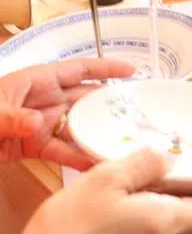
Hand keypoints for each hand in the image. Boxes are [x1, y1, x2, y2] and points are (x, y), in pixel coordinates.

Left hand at [0, 58, 135, 167]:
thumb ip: (12, 117)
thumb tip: (39, 122)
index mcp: (36, 81)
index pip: (78, 69)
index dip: (106, 69)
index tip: (132, 72)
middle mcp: (43, 100)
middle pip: (84, 99)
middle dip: (110, 105)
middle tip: (137, 114)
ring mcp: (40, 124)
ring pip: (77, 126)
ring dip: (96, 134)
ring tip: (121, 143)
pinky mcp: (32, 147)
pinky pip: (61, 150)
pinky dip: (77, 158)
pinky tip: (93, 164)